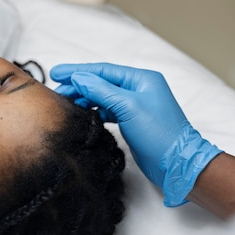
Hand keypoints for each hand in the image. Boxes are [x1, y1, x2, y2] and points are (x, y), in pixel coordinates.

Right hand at [51, 63, 221, 205]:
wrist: (177, 164)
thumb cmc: (159, 134)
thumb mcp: (128, 107)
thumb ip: (102, 91)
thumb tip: (79, 78)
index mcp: (141, 79)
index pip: (103, 71)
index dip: (78, 71)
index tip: (57, 73)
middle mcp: (139, 89)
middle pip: (102, 83)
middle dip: (79, 85)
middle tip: (56, 92)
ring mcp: (136, 106)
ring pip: (103, 97)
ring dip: (85, 99)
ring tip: (65, 103)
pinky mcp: (133, 122)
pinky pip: (108, 111)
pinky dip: (94, 111)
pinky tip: (82, 114)